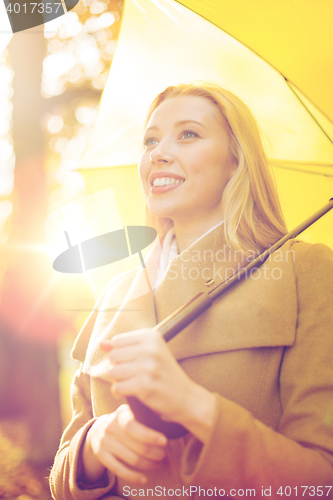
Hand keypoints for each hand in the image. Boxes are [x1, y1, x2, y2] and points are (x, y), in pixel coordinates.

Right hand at [82, 404, 166, 484]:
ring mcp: (104, 441)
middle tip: (163, 454)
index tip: (164, 441)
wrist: (98, 429)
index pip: (134, 426)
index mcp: (120, 414)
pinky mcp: (101, 455)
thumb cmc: (124, 421)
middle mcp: (110, 427)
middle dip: (154, 452)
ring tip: (158, 463)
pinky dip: (133, 476)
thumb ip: (144, 416)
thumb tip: (167, 423)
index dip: (150, 435)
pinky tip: (144, 479)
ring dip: (148, 464)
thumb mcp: (131, 413)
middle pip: (137, 445)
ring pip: (131, 459)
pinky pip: (119, 470)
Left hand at [100, 329, 215, 441]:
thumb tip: (101, 344)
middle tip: (134, 376)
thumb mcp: (148, 354)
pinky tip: (133, 393)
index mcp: (151, 336)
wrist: (186, 397)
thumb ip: (123, 347)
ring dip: (119, 381)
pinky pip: (117, 387)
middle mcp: (151, 348)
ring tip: (133, 384)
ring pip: (113, 372)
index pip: (117, 342)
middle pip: (113, 356)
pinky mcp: (145, 385)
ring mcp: (148, 366)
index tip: (134, 363)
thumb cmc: (164, 374)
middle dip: (118, 368)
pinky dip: (121, 393)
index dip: (120, 355)